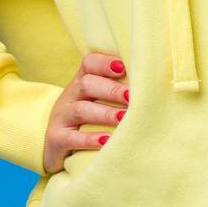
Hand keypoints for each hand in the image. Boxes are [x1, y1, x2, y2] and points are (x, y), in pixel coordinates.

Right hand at [42, 51, 129, 174]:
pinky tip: (106, 140)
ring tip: (123, 118)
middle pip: (87, 84)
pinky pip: (71, 138)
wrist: (53, 144)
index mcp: (81, 81)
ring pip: (81, 110)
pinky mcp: (56, 139)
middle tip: (132, 97)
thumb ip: (118, 88)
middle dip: (111, 89)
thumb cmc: (87, 118)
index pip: (89, 63)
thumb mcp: (95, 99)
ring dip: (104, 113)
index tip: (124, 67)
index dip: (105, 62)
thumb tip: (154, 83)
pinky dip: (90, 139)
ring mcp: (61, 118)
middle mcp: (70, 96)